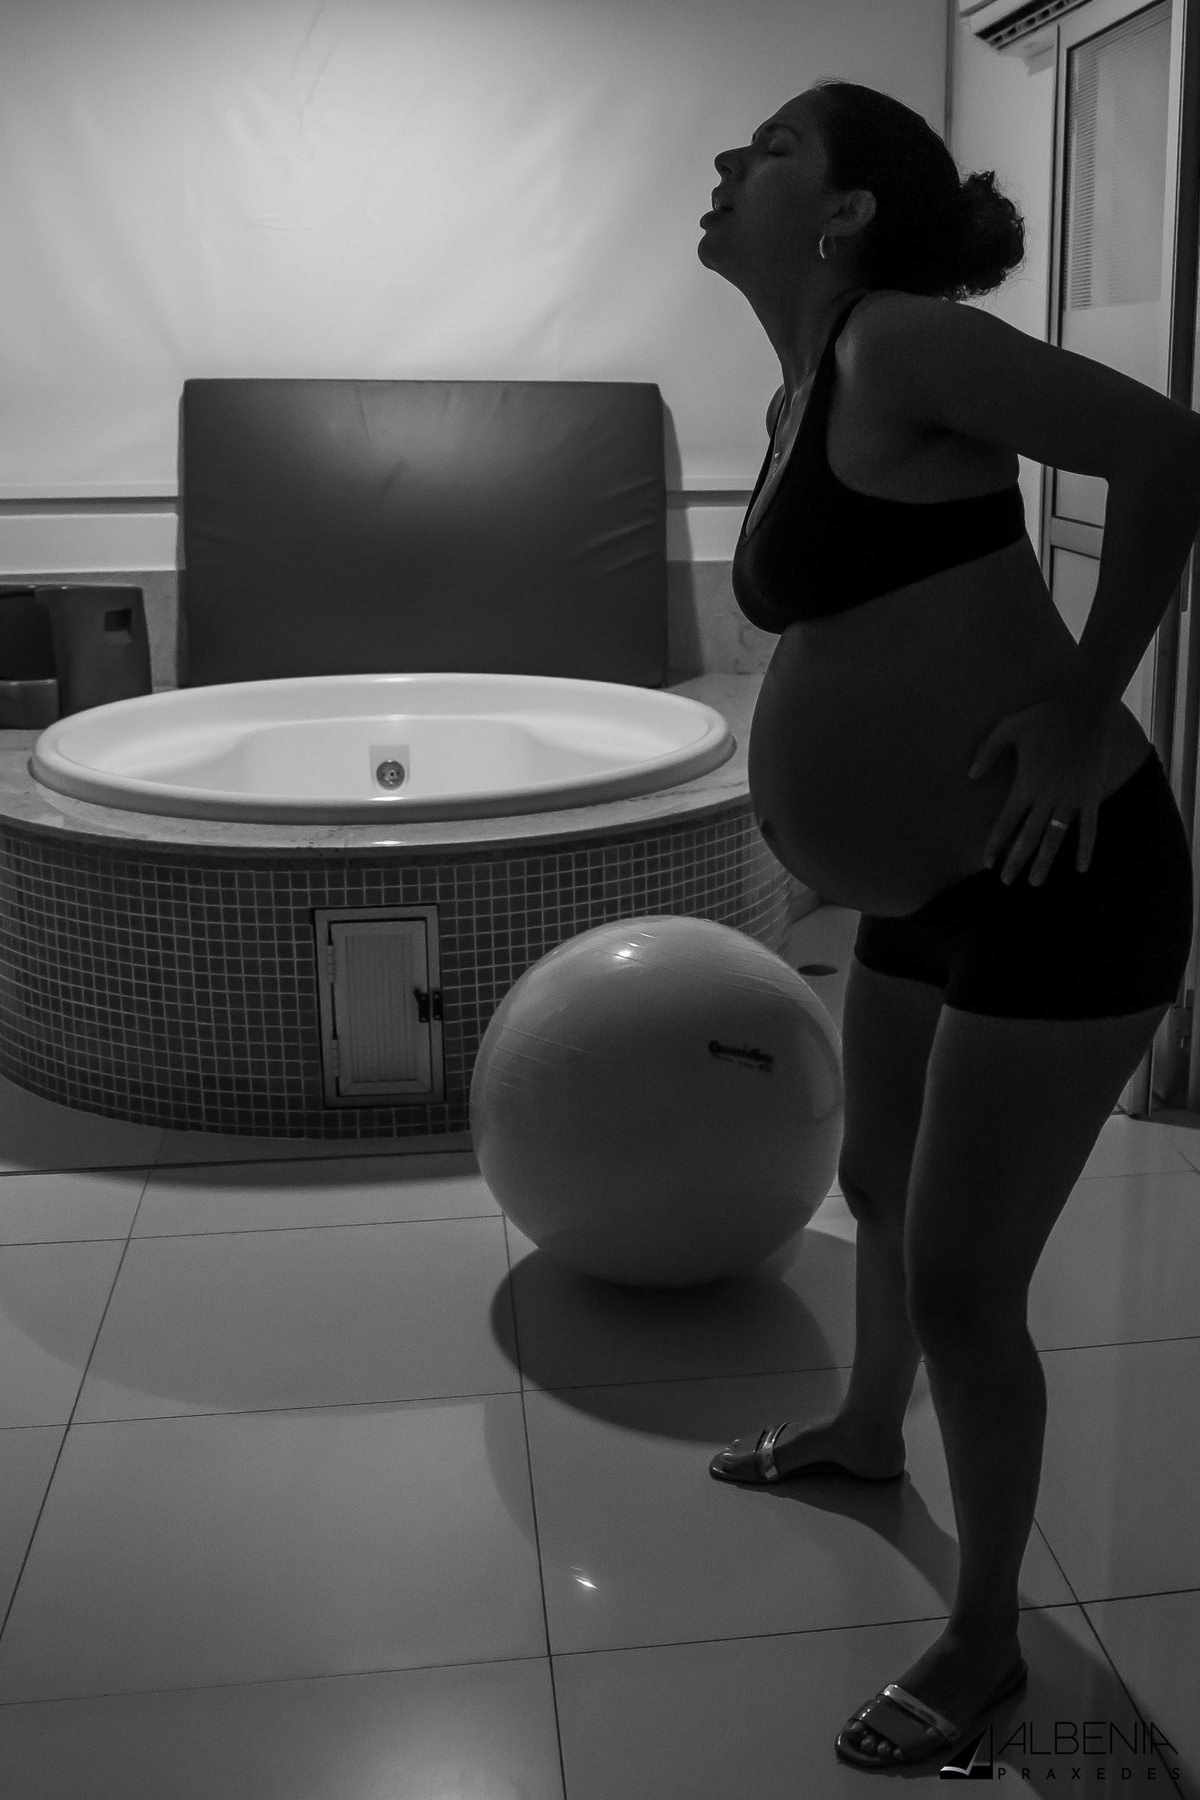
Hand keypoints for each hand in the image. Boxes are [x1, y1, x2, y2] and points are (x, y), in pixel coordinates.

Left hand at [967, 695, 1121, 885]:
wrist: (1084, 708)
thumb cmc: (1044, 715)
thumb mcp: (1007, 728)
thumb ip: (986, 752)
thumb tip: (970, 775)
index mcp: (1024, 785)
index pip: (1005, 824)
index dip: (995, 845)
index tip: (987, 864)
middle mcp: (1046, 798)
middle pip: (1027, 838)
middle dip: (1015, 862)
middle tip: (1007, 882)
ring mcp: (1070, 799)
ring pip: (1055, 839)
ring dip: (1044, 862)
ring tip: (1035, 882)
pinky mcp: (1091, 795)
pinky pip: (1089, 828)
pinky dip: (1085, 848)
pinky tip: (1081, 868)